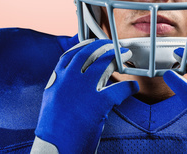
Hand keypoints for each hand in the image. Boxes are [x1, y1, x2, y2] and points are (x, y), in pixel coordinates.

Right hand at [34, 39, 138, 153]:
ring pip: (103, 64)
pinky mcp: (98, 103)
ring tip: (126, 55)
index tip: (93, 43)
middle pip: (89, 53)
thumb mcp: (52, 103)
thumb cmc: (54, 132)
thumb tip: (73, 78)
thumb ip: (61, 87)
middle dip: (103, 46)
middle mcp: (68, 81)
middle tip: (113, 46)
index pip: (70, 54)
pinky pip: (118, 88)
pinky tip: (133, 87)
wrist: (54, 152)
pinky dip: (129, 86)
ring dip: (117, 57)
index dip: (84, 45)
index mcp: (56, 81)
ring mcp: (83, 90)